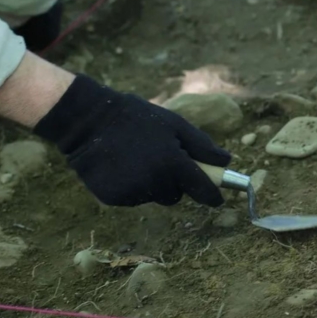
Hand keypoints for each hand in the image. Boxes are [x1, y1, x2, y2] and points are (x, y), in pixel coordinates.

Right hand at [33, 74, 227, 206]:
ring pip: (154, 197)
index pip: (203, 190)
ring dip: (152, 184)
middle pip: (176, 195)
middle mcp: (155, 182)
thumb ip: (203, 146)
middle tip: (162, 158)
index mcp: (174, 163)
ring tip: (137, 158)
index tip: (218, 199)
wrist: (89, 121)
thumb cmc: (138, 118)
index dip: (213, 195)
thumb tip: (227, 162)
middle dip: (175, 182)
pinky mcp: (113, 198)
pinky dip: (132, 187)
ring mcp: (132, 193)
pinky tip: (121, 166)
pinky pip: (133, 198)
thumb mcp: (175, 124)